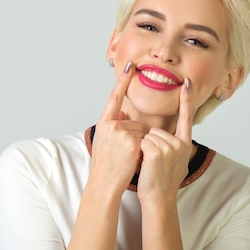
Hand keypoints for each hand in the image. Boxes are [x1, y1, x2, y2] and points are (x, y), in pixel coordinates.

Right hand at [89, 62, 147, 193]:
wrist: (104, 184)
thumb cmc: (106, 166)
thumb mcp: (106, 142)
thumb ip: (114, 126)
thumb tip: (124, 114)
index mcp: (103, 123)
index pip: (115, 98)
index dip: (123, 81)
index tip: (131, 65)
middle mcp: (110, 125)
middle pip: (135, 122)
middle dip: (136, 136)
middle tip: (124, 153)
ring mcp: (120, 133)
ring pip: (142, 132)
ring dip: (141, 144)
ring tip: (127, 158)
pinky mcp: (131, 142)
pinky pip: (146, 140)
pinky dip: (144, 149)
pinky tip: (134, 159)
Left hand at [137, 78, 194, 205]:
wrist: (159, 199)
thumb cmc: (162, 182)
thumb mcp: (173, 162)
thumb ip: (170, 146)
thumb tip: (160, 135)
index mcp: (185, 144)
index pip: (186, 118)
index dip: (186, 100)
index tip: (187, 83)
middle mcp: (181, 144)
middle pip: (157, 130)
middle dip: (150, 143)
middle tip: (154, 163)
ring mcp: (170, 148)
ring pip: (148, 136)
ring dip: (144, 148)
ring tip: (150, 165)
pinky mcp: (157, 152)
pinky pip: (143, 142)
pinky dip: (140, 152)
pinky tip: (146, 164)